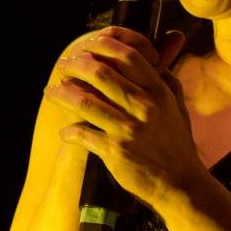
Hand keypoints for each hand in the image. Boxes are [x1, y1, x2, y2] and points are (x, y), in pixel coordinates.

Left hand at [43, 26, 200, 211]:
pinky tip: (65, 132)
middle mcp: (143, 106)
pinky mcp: (114, 151)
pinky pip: (83, 134)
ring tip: (51, 92)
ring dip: (62, 94)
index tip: (88, 46)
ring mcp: (127, 128)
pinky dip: (69, 132)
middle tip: (64, 65)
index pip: (128, 56)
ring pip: (85, 102)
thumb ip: (167, 81)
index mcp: (158, 91)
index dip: (104, 46)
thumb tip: (157, 60)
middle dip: (76, 65)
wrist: (179, 184)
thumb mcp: (177, 107)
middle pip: (101, 73)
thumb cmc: (177, 144)